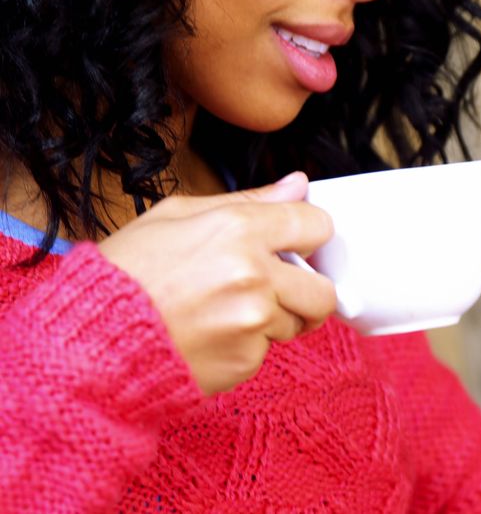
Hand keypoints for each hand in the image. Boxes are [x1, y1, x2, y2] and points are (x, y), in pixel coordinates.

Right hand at [97, 172, 336, 394]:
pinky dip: (247, 346)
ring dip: (274, 318)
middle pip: (324, 289)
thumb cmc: (125, 274)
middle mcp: (253, 276)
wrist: (90, 343)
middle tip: (273, 288)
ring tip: (225, 311)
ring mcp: (252, 323)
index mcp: (238, 230)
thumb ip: (247, 201)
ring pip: (298, 322)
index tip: (295, 244)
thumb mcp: (175, 216)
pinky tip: (210, 335)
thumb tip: (298, 185)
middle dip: (306, 289)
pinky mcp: (245, 361)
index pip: (317, 225)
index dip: (308, 235)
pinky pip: (268, 351)